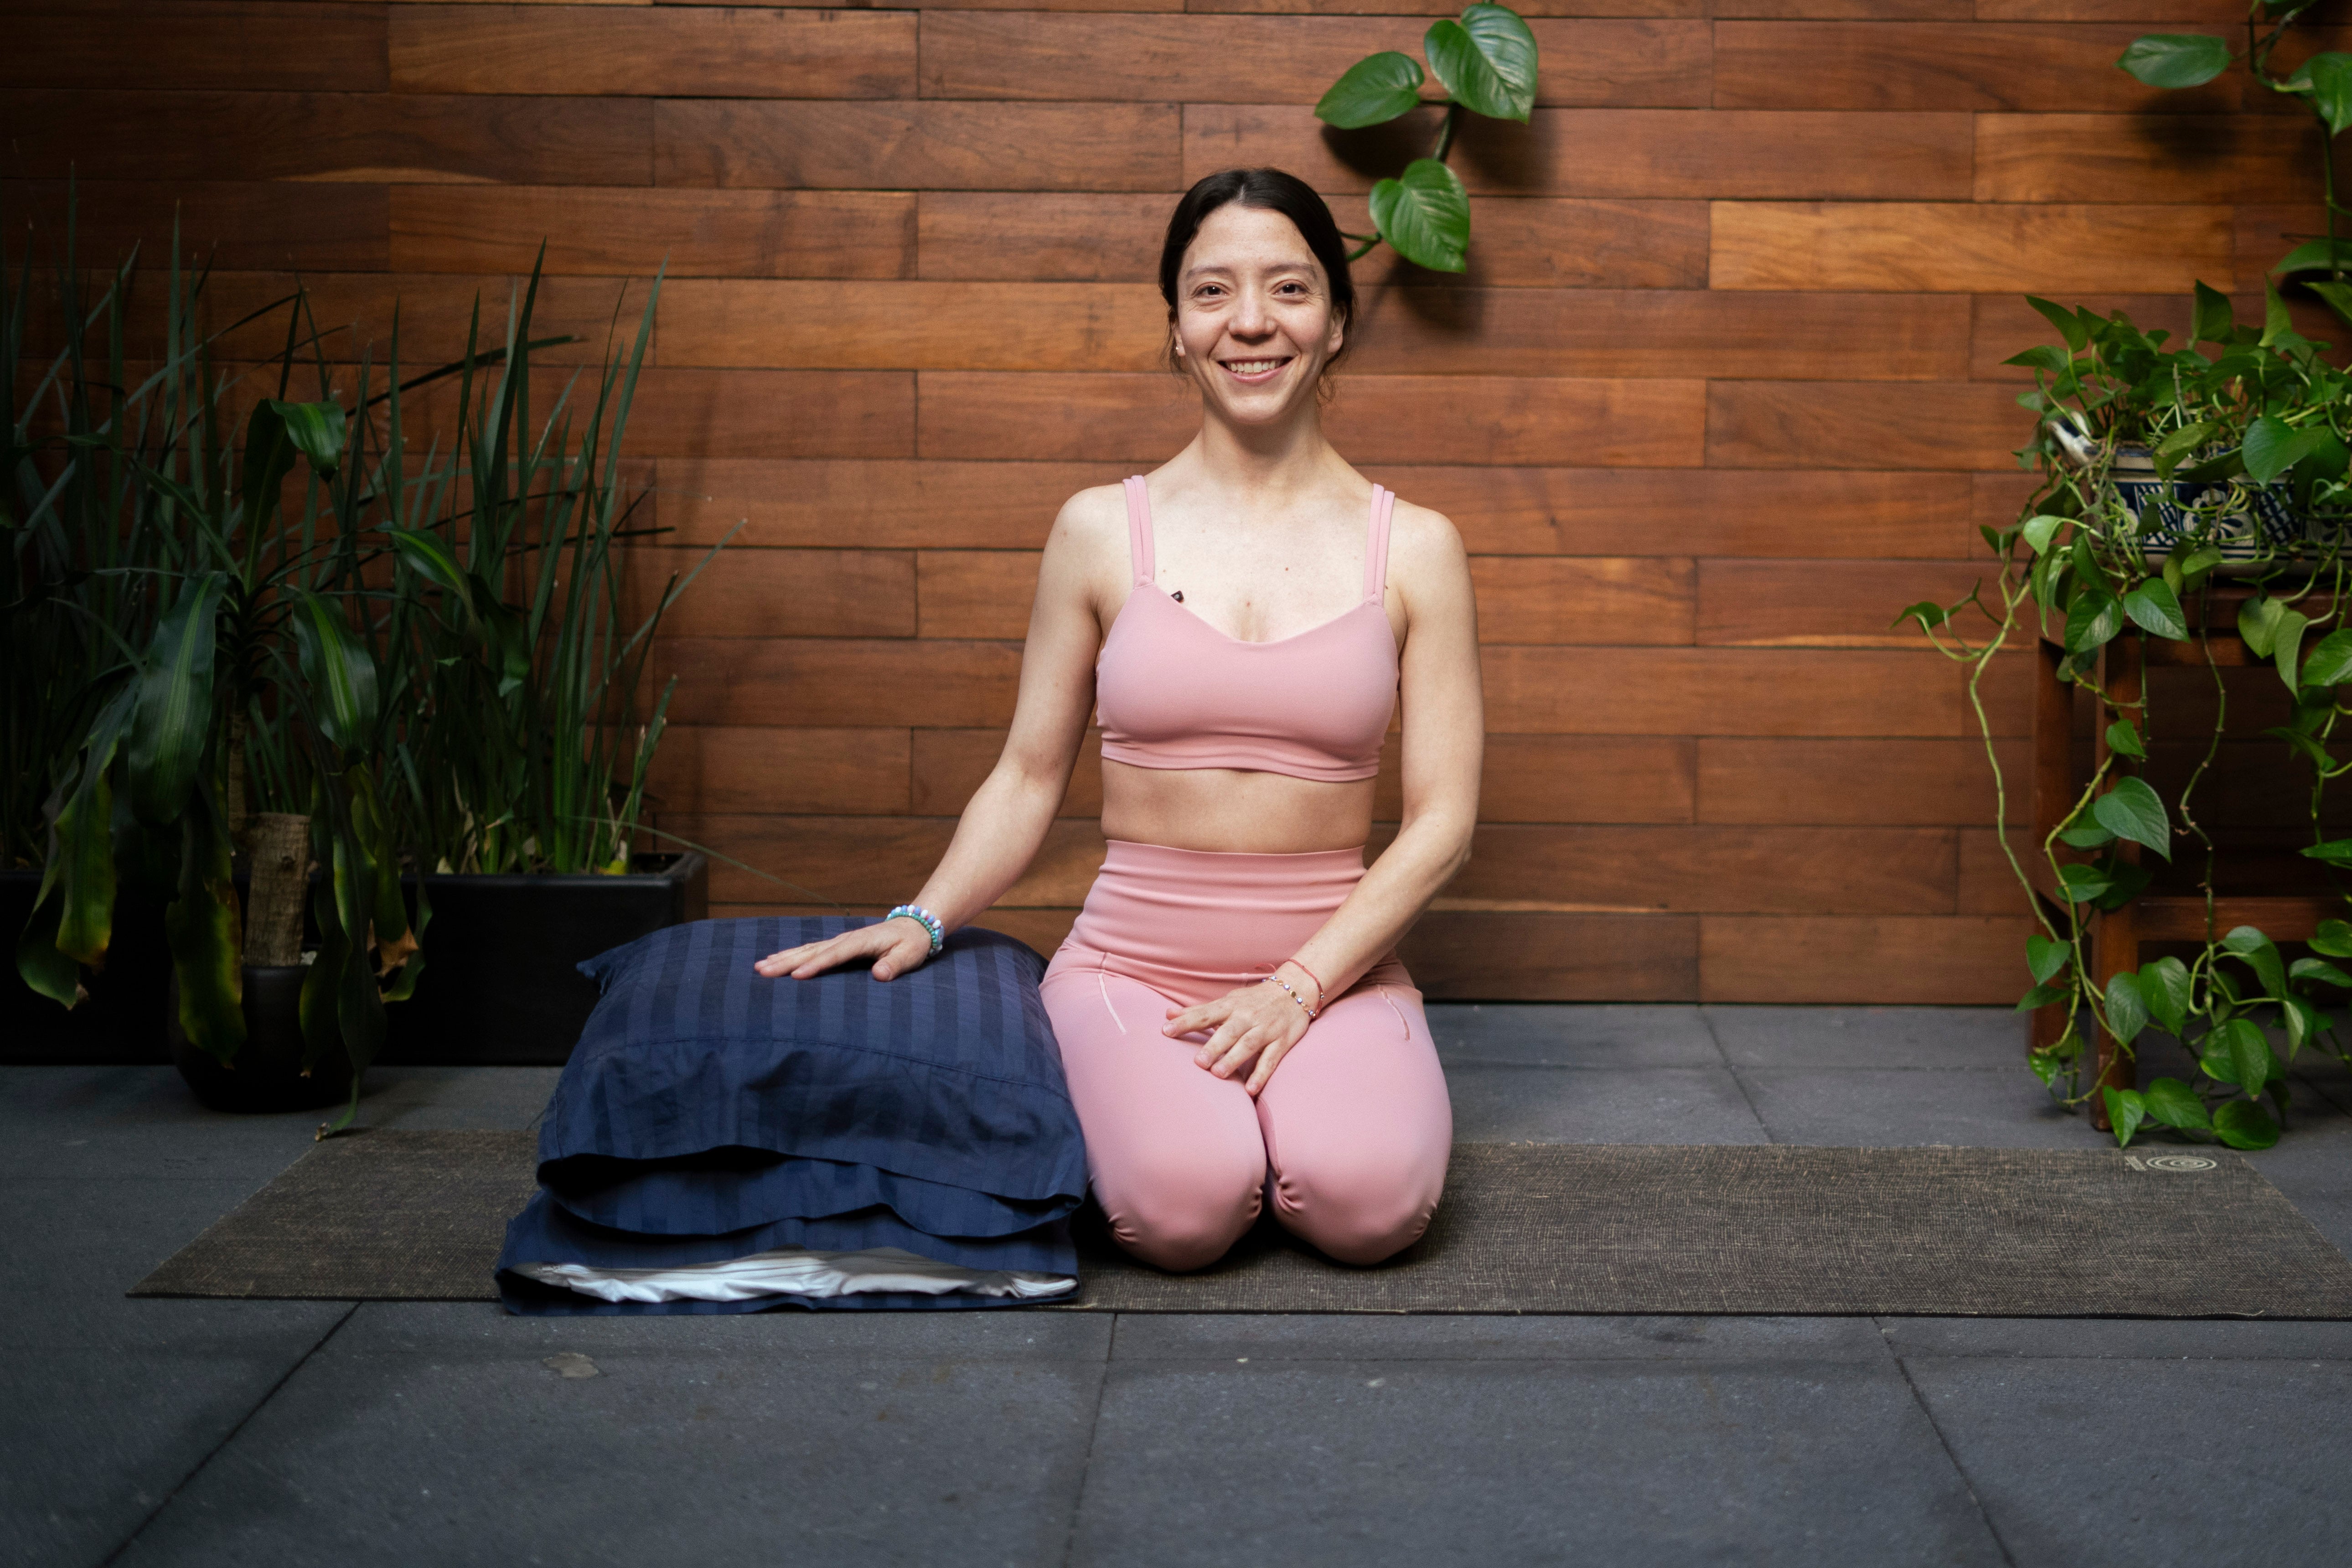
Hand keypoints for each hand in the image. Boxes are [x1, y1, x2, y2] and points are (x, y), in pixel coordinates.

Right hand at [753, 917, 933, 981]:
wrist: (914, 925)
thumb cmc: (912, 943)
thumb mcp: (910, 955)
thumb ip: (895, 965)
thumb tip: (879, 975)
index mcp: (862, 942)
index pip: (835, 955)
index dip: (815, 965)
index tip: (796, 976)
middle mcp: (846, 939)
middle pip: (812, 951)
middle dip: (787, 961)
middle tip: (762, 971)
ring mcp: (840, 941)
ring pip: (807, 949)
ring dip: (784, 957)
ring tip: (760, 966)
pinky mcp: (838, 945)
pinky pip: (811, 950)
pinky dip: (792, 955)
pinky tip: (775, 960)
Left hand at [1162, 977, 1310, 1097]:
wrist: (1295, 991)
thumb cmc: (1254, 1000)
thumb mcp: (1227, 1001)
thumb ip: (1199, 1011)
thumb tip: (1168, 1014)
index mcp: (1231, 1006)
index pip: (1205, 1014)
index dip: (1185, 1021)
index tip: (1166, 1030)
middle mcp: (1247, 1017)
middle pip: (1229, 1031)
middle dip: (1214, 1046)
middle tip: (1198, 1062)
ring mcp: (1266, 1029)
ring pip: (1249, 1044)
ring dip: (1234, 1059)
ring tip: (1218, 1074)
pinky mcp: (1282, 1042)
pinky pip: (1271, 1059)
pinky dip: (1261, 1074)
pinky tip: (1250, 1089)